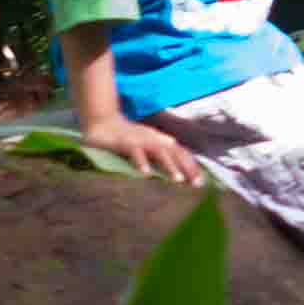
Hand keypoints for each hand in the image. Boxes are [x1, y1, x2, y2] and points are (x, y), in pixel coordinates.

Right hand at [83, 113, 201, 183]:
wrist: (101, 121)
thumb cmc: (125, 137)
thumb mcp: (145, 145)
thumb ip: (159, 155)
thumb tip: (177, 170)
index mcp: (159, 140)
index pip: (180, 152)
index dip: (191, 166)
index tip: (202, 182)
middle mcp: (152, 138)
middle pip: (174, 152)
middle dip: (187, 167)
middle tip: (197, 184)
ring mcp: (139, 139)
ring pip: (158, 151)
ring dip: (168, 165)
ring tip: (178, 179)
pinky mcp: (124, 141)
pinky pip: (134, 152)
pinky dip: (141, 162)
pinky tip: (146, 173)